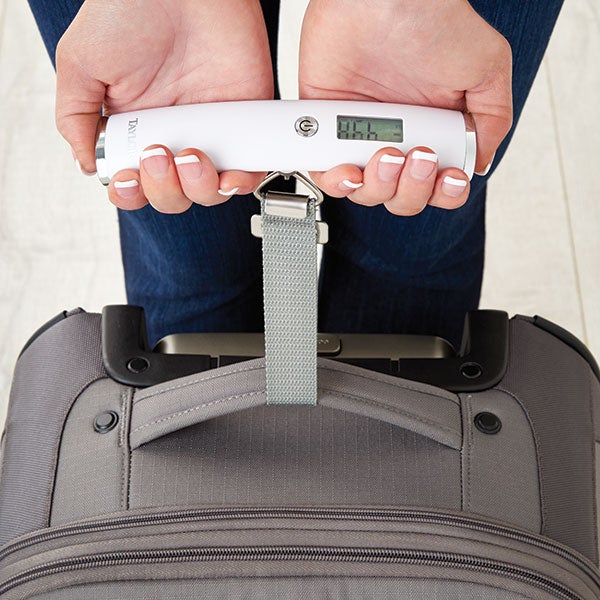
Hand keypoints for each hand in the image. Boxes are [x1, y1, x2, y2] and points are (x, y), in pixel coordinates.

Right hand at [56, 0, 272, 211]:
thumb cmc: (129, 12)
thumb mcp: (81, 63)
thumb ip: (76, 118)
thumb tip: (86, 164)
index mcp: (136, 129)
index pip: (135, 182)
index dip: (132, 192)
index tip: (128, 179)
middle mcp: (173, 135)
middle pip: (172, 195)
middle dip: (163, 189)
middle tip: (158, 154)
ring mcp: (209, 131)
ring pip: (208, 191)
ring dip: (197, 189)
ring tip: (190, 155)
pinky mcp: (242, 124)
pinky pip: (248, 171)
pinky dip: (240, 184)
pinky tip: (226, 175)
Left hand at [299, 0, 512, 214]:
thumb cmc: (433, 21)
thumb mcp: (486, 67)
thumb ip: (491, 121)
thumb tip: (479, 163)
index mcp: (433, 131)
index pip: (436, 185)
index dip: (442, 193)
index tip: (447, 177)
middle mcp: (398, 137)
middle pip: (402, 197)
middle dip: (411, 190)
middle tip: (415, 154)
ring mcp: (363, 135)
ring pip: (367, 193)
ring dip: (379, 187)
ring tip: (386, 154)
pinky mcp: (329, 129)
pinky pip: (328, 174)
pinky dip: (338, 182)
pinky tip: (351, 169)